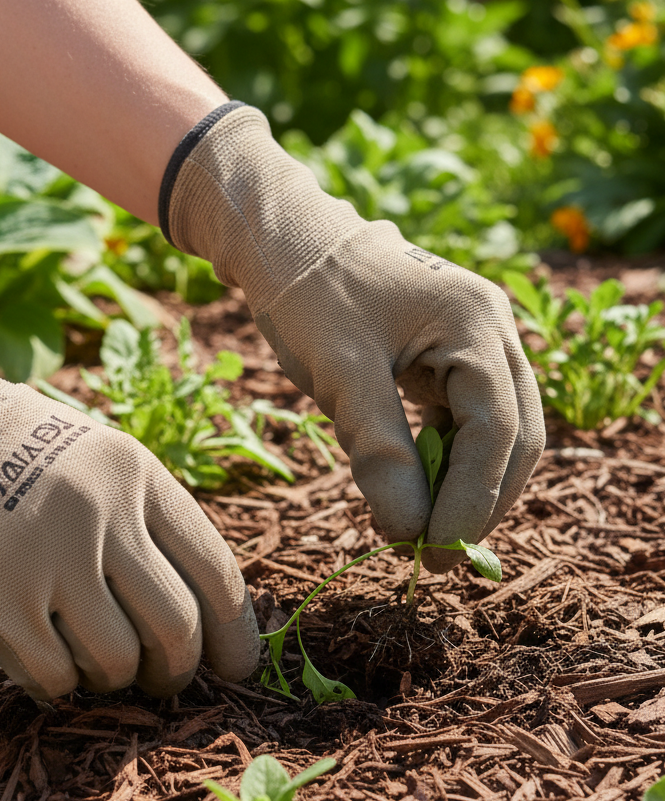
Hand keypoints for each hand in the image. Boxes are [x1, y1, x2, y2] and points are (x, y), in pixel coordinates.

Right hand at [0, 301, 258, 698]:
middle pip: (176, 627)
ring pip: (117, 662)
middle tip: (167, 680)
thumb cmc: (22, 457)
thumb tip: (203, 616)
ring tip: (94, 662)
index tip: (238, 667)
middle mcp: (102, 514)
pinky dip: (57, 683)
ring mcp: (49, 560)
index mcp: (138, 475)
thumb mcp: (104, 461)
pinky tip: (44, 661)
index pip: (215, 568)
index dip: (236, 631)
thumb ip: (151, 524)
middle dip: (178, 671)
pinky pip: (54, 677)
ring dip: (112, 677)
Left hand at [160, 104, 544, 570]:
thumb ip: (380, 452)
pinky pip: (470, 422)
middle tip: (435, 557)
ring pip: (498, 435)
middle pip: (514, 436)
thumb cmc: (309, 296)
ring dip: (467, 488)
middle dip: (478, 501)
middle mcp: (495, 330)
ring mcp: (481, 342)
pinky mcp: (457, 358)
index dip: (472, 499)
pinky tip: (420, 492)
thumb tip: (409, 531)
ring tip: (425, 534)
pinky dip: (450, 463)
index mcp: (475, 321)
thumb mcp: (340, 374)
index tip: (435, 551)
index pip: (496, 429)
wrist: (287, 243)